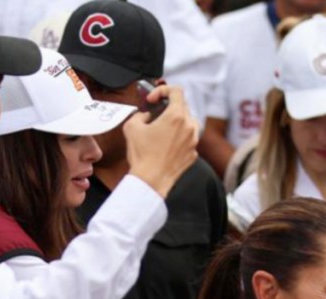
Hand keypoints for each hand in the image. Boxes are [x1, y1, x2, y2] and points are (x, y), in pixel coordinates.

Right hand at [125, 85, 198, 199]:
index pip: (176, 91)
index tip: (152, 100)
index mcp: (176, 116)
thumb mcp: (132, 126)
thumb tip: (146, 116)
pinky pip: (188, 140)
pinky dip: (179, 138)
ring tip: (163, 128)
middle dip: (168, 107)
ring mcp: (193, 142)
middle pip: (183, 106)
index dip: (162, 90)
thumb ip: (140, 114)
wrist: (151, 181)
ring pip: (189, 123)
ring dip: (177, 121)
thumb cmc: (142, 155)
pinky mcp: (193, 155)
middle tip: (155, 113)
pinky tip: (166, 145)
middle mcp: (189, 127)